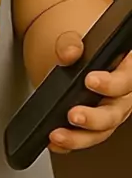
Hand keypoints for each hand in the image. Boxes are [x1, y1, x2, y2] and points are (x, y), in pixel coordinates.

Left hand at [48, 31, 131, 153]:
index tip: (90, 81)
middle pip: (115, 113)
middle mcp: (120, 94)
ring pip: (101, 132)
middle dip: (95, 118)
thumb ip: (69, 41)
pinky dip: (69, 143)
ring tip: (58, 135)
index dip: (111, 83)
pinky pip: (84, 138)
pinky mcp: (90, 125)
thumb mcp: (71, 34)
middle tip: (74, 114)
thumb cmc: (73, 42)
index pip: (128, 78)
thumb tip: (69, 53)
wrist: (59, 51)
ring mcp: (106, 111)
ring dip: (79, 137)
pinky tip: (54, 141)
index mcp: (125, 67)